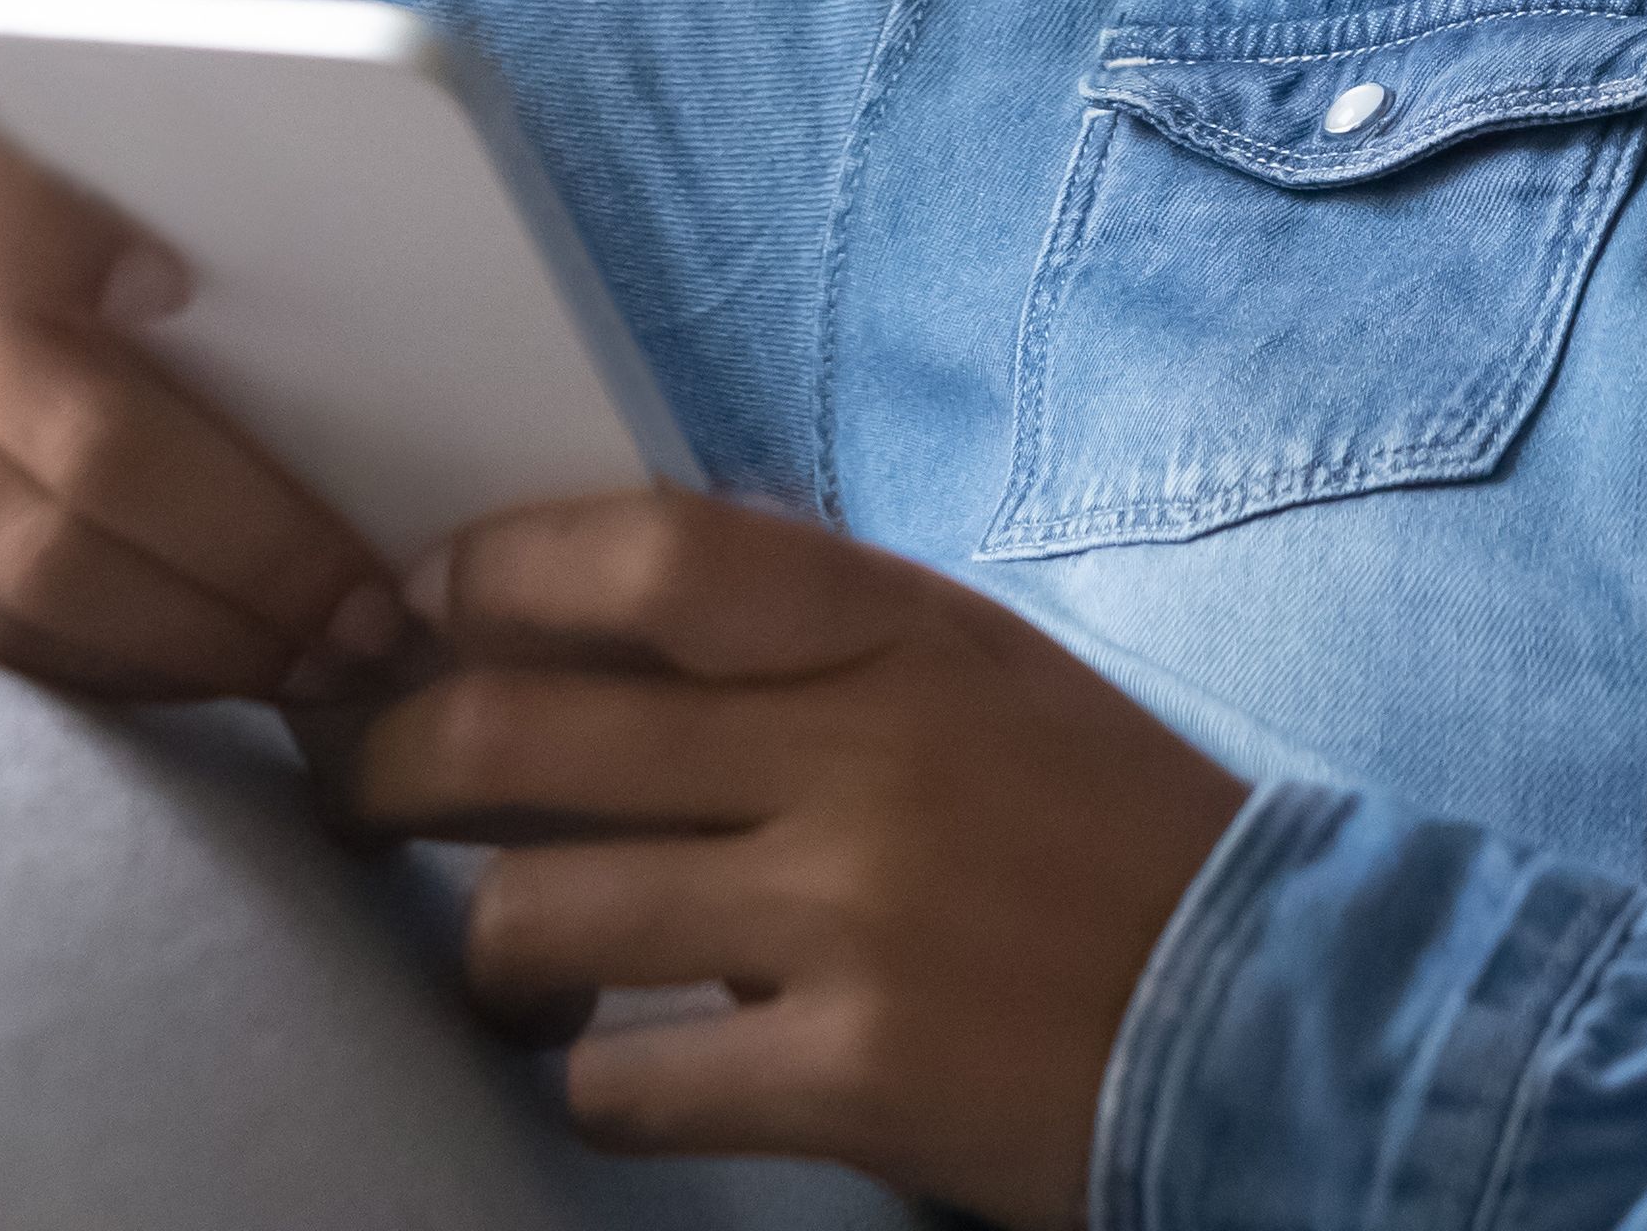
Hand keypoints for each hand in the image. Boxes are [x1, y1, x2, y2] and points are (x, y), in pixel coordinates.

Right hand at [0, 21, 401, 704]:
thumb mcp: (43, 101)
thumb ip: (153, 163)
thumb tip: (371, 272)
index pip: (12, 220)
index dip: (90, 262)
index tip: (194, 297)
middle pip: (63, 442)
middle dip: (246, 548)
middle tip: (369, 608)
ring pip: (13, 570)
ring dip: (188, 635)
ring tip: (313, 656)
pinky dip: (98, 661)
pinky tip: (196, 664)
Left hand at [346, 490, 1249, 1229]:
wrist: (1286, 1013)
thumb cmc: (1111, 838)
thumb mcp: (983, 680)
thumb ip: (817, 645)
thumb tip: (593, 628)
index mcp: (901, 635)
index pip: (647, 559)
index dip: (494, 574)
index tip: (420, 608)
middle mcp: (865, 756)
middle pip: (527, 732)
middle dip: (391, 766)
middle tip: (360, 795)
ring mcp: (852, 919)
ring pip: (537, 913)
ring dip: (489, 954)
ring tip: (509, 970)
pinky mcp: (852, 1077)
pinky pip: (623, 1082)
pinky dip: (599, 1086)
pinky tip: (634, 1075)